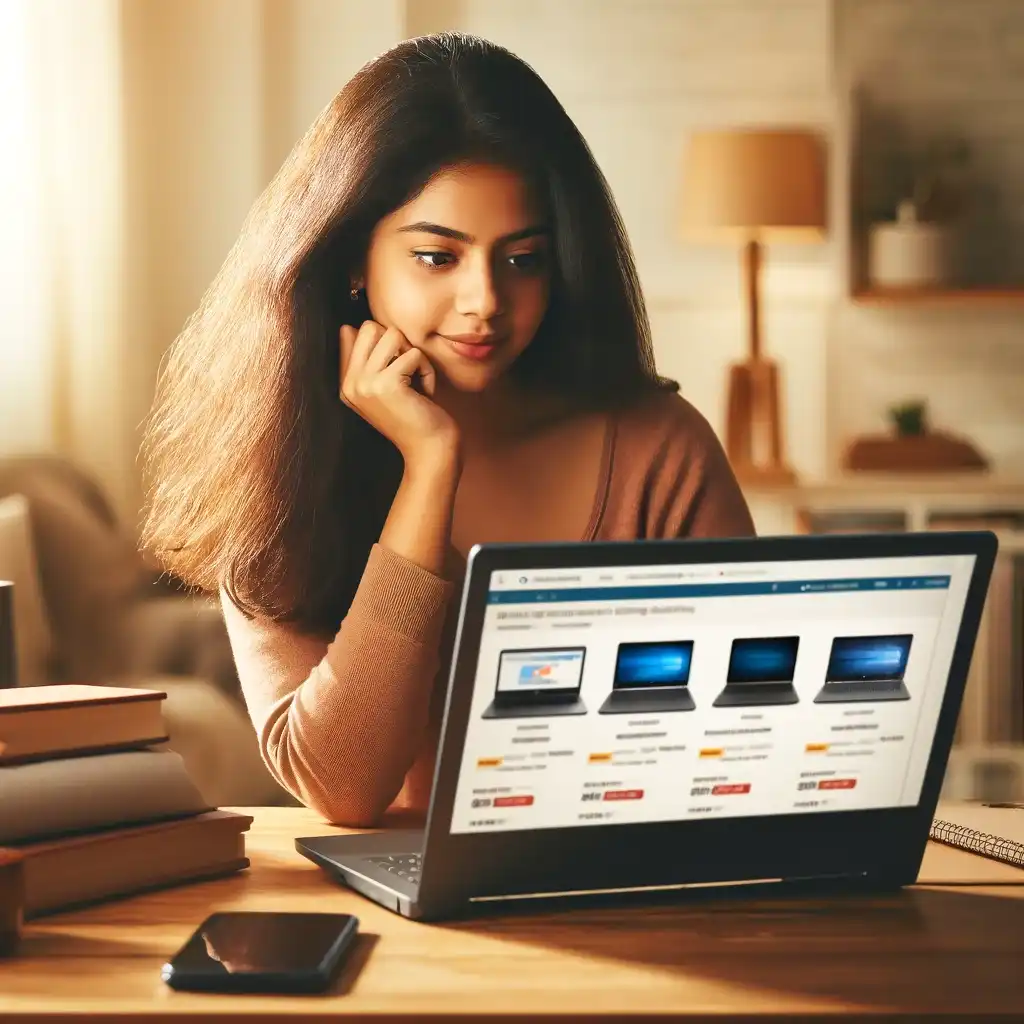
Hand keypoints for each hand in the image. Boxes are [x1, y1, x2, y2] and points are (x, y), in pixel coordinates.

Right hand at [340, 321, 458, 466]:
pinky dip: (427, 370)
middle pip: (370, 327)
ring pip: (392, 334)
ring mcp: (365, 384)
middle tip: (409, 371)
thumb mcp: (384, 388)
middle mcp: (350, 383)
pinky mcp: (387, 384)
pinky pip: (414, 353)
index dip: (383, 342)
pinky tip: (426, 394)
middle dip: (397, 343)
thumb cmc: (414, 416)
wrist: (429, 451)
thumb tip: (346, 326)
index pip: (350, 333)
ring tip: (417, 380)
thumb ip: (366, 360)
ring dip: (413, 354)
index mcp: (346, 384)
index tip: (397, 370)